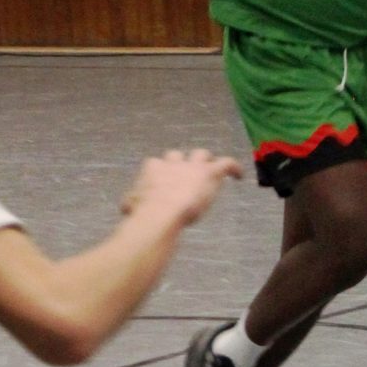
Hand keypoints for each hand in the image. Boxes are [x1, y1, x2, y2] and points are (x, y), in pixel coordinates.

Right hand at [122, 148, 241, 224]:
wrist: (162, 211)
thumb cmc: (144, 211)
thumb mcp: (131, 205)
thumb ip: (132, 203)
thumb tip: (127, 208)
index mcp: (153, 169)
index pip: (156, 165)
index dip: (161, 174)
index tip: (162, 185)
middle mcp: (172, 163)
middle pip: (177, 155)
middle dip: (181, 163)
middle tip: (185, 175)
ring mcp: (192, 166)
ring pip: (201, 155)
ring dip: (205, 162)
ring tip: (210, 171)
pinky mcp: (210, 172)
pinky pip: (226, 163)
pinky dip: (233, 167)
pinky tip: (239, 175)